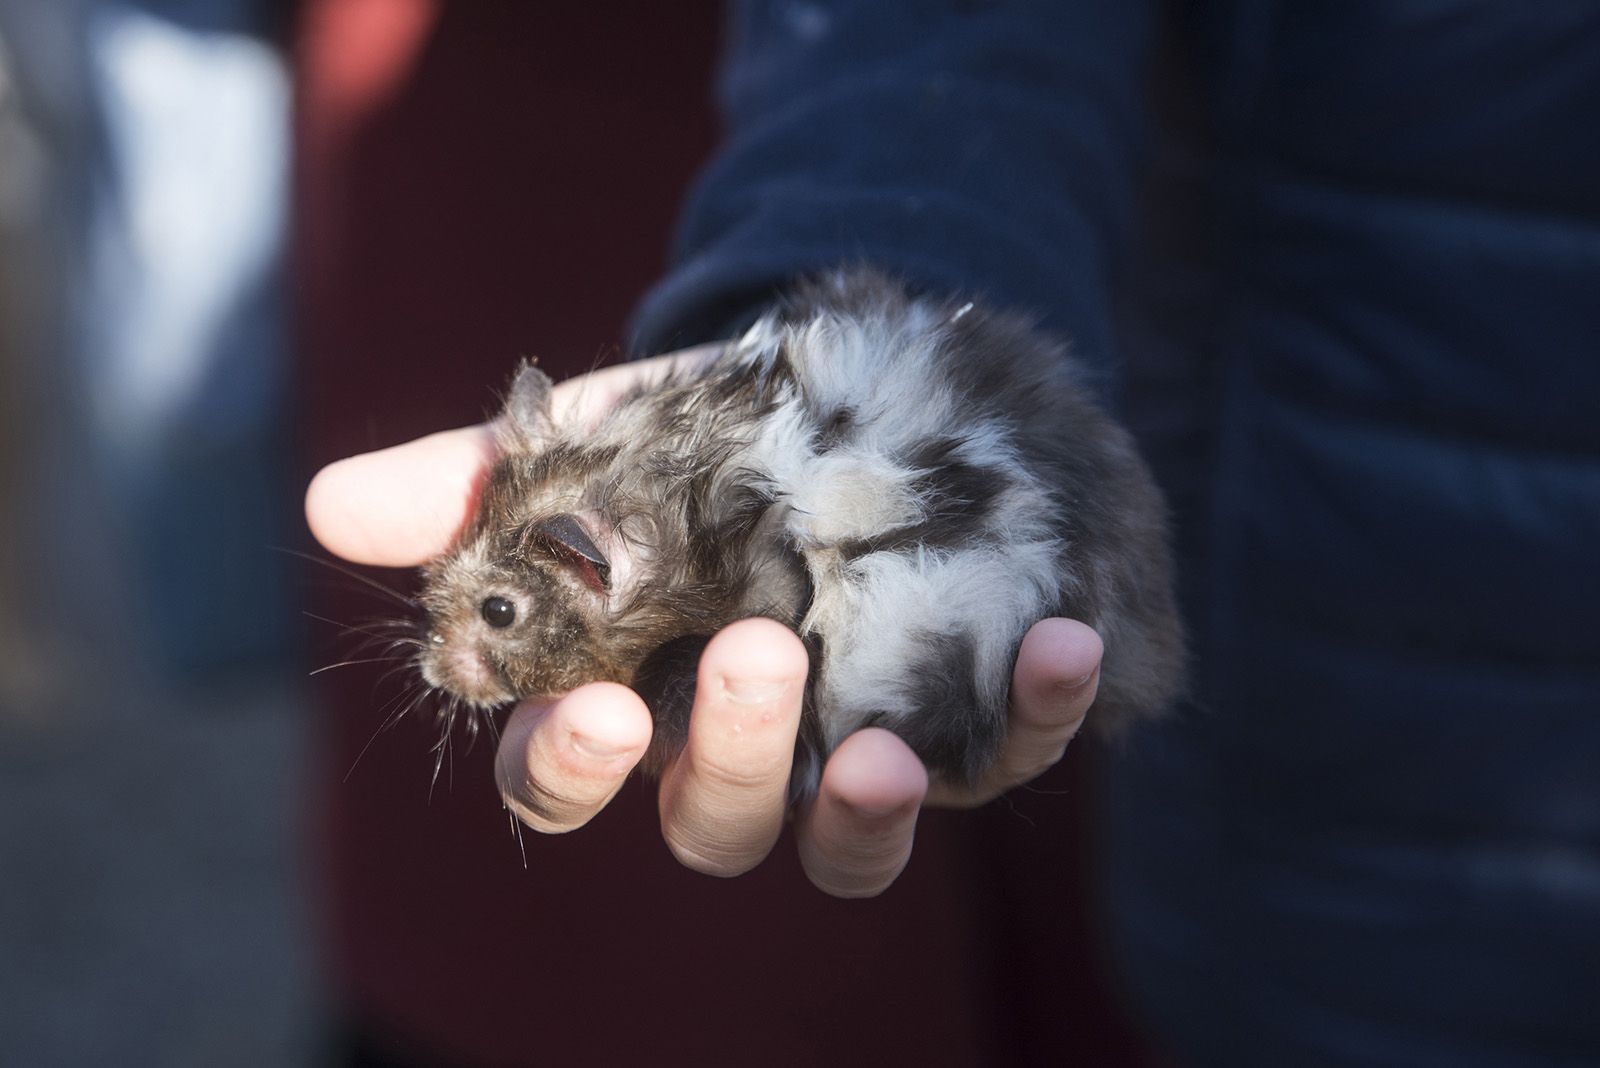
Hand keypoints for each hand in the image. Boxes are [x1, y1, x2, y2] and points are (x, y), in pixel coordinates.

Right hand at [305, 351, 1102, 895]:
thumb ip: (477, 480)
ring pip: (852, 844)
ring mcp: (854, 750)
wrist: (848, 393)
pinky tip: (1062, 642)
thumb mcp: (595, 438)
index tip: (594, 712)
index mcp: (632, 699)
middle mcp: (741, 755)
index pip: (573, 774)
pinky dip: (1036, 711)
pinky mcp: (966, 719)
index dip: (573, 767)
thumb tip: (330, 505)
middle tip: (757, 655)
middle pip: (716, 825)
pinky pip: (1006, 748)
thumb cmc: (698, 436)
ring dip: (868, 813)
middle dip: (731, 759)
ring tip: (886, 753)